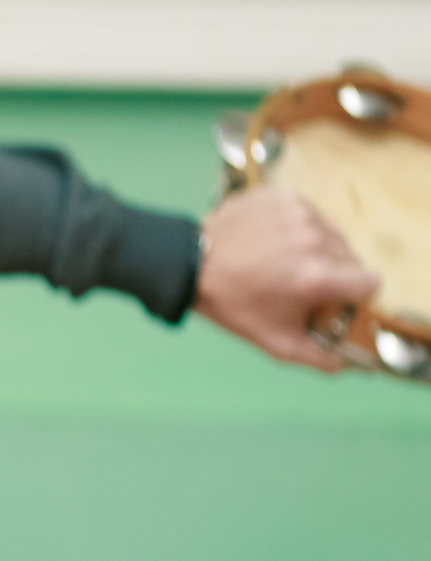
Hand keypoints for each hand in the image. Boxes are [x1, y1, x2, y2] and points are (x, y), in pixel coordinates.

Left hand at [196, 185, 379, 371]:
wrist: (189, 265)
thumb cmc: (233, 305)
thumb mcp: (276, 341)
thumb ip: (319, 357)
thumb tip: (347, 363)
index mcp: (319, 276)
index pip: (371, 283)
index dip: (355, 294)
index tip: (335, 298)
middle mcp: (316, 240)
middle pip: (352, 259)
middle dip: (334, 273)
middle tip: (300, 282)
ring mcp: (301, 214)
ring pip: (332, 235)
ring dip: (316, 249)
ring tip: (282, 261)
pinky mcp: (285, 197)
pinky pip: (309, 215)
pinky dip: (297, 228)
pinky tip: (272, 241)